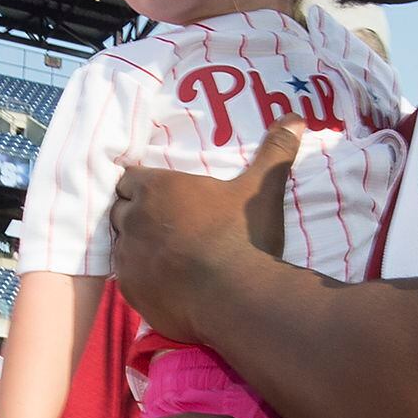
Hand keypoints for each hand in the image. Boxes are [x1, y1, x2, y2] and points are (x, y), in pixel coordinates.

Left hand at [110, 121, 300, 342]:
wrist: (237, 299)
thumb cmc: (244, 238)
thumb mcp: (261, 191)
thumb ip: (274, 152)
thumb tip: (297, 118)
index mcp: (158, 188)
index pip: (129, 178)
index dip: (142, 187)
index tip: (162, 196)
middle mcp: (134, 218)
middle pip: (120, 210)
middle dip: (136, 215)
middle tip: (165, 225)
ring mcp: (128, 255)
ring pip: (121, 244)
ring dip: (137, 246)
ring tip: (166, 254)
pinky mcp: (130, 289)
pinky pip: (126, 278)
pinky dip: (141, 277)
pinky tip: (165, 282)